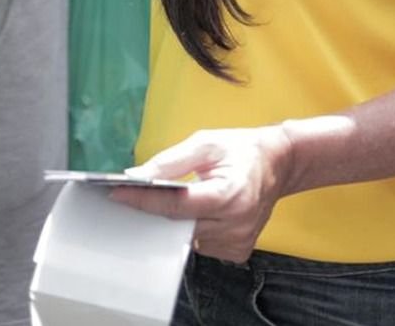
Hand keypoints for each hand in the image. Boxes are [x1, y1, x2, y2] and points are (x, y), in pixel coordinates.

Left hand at [109, 125, 293, 263]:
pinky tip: (194, 211)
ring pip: (187, 237)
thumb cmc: (241, 149)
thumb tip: (137, 175)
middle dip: (153, 209)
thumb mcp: (205, 143)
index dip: (144, 199)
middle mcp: (236, 224)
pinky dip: (190, 228)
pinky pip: (201, 244)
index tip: (117, 193)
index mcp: (229, 194)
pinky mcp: (237, 252)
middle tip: (130, 194)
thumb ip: (170, 161)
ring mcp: (238, 242)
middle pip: (178, 223)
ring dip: (172, 219)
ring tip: (168, 197)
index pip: (177, 204)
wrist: (278, 164)